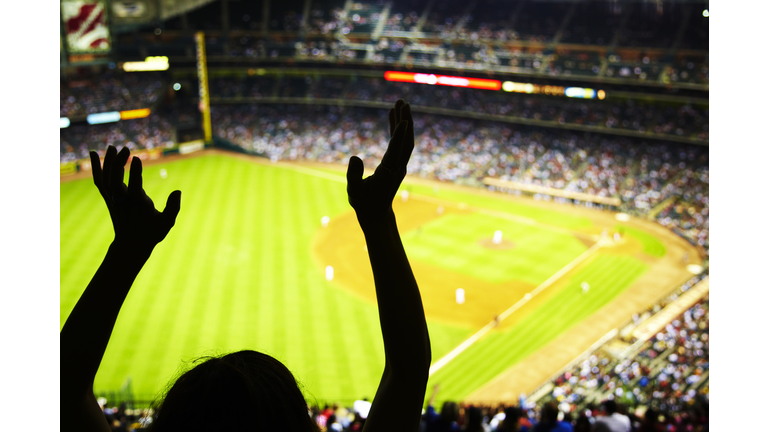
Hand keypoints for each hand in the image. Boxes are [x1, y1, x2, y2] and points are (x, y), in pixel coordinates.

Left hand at [90, 146, 180, 250]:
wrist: (130, 245)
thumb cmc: (151, 233)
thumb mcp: (167, 223)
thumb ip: (173, 207)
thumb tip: (178, 192)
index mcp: (138, 206)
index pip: (135, 186)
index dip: (135, 172)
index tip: (137, 157)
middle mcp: (123, 201)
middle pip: (114, 181)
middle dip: (118, 164)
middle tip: (126, 149)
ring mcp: (113, 200)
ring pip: (105, 179)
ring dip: (108, 162)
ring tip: (113, 147)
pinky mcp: (108, 198)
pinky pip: (99, 181)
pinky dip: (96, 167)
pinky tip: (93, 154)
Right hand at [346, 99, 414, 223]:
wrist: (376, 213)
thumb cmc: (363, 202)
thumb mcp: (354, 192)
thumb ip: (353, 175)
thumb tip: (354, 157)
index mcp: (387, 173)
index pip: (396, 151)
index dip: (399, 136)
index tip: (404, 120)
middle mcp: (397, 167)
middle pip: (406, 141)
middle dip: (405, 121)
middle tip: (402, 102)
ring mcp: (399, 165)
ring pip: (405, 141)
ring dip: (404, 122)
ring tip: (399, 103)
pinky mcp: (397, 163)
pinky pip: (400, 143)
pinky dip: (397, 130)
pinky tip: (393, 117)